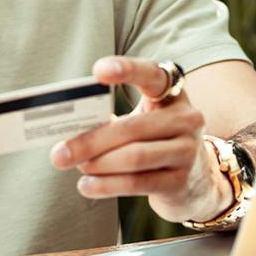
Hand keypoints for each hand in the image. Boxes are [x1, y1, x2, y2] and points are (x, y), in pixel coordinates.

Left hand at [48, 56, 232, 223]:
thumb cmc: (155, 142)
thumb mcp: (142, 122)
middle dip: (91, 141)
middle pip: (132, 127)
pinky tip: (87, 186)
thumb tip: (69, 131)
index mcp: (173, 94)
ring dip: (98, 164)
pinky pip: (137, 183)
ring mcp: (187, 151)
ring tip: (75, 167)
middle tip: (59, 153)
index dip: (127, 70)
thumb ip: (113, 120)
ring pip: (134, 157)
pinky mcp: (180, 181)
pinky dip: (107, 185)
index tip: (98, 71)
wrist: (196, 182)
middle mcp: (187, 118)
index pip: (152, 75)